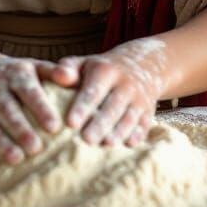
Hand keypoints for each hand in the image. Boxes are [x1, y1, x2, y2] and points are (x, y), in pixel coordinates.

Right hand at [0, 24, 64, 167]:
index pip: (29, 90)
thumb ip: (53, 72)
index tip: (54, 127)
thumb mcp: (32, 66)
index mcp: (15, 73)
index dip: (41, 108)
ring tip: (15, 160)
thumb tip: (74, 77)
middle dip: (20, 129)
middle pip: (6, 109)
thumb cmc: (13, 72)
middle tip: (36, 149)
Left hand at [52, 37, 169, 147]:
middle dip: (100, 124)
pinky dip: (137, 134)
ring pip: (129, 117)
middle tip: (86, 140)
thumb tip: (57, 76)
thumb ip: (68, 68)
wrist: (143, 65)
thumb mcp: (86, 62)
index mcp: (106, 71)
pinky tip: (128, 144)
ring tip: (106, 144)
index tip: (70, 123)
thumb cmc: (102, 68)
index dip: (82, 107)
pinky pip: (144, 124)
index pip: (93, 91)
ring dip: (119, 131)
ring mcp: (139, 98)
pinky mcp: (148, 112)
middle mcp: (125, 84)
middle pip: (112, 107)